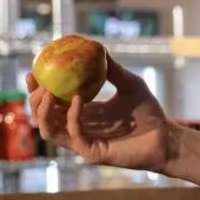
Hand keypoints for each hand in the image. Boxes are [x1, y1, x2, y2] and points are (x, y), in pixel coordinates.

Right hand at [26, 55, 171, 171]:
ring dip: (44, 111)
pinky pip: (74, 133)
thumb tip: (96, 46)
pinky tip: (76, 99)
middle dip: (34, 100)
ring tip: (49, 91)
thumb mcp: (129, 83)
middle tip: (38, 81)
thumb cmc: (149, 113)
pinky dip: (72, 116)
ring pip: (49, 131)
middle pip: (43, 118)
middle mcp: (77, 130)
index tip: (33, 72)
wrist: (166, 137)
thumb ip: (112, 69)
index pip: (50, 104)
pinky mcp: (91, 153)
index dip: (37, 90)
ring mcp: (82, 143)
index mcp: (80, 115)